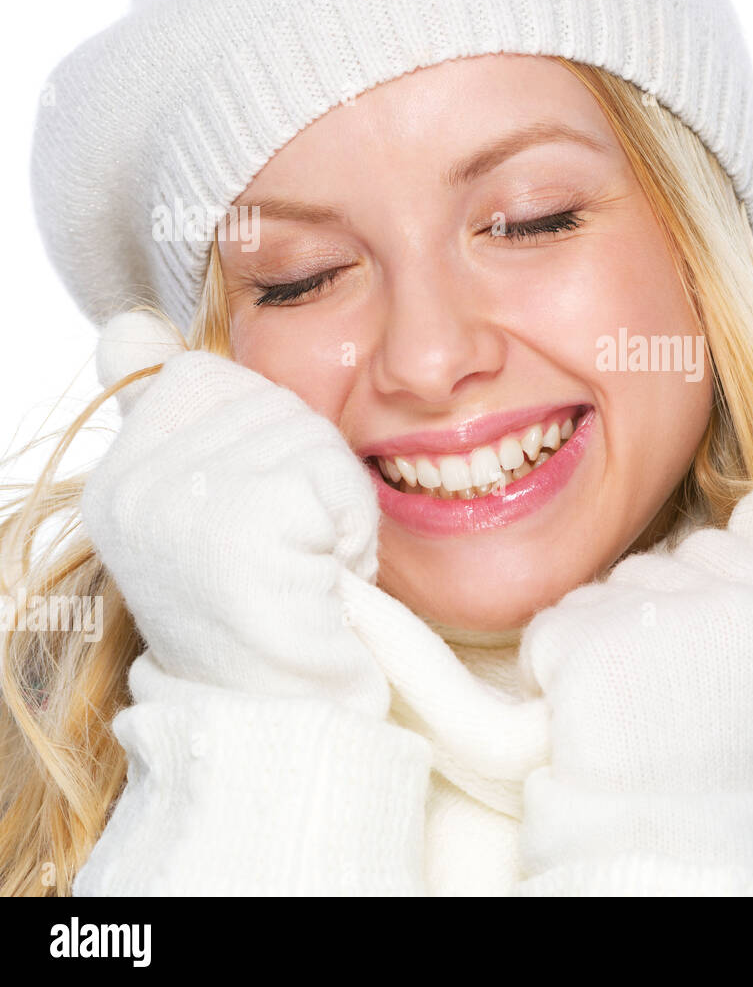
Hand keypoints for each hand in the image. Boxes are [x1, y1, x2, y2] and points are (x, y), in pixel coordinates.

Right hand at [81, 334, 389, 717]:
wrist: (281, 713)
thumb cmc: (267, 614)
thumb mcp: (210, 510)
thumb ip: (177, 420)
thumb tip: (127, 321)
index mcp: (118, 480)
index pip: (205, 376)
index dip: (265, 436)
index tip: (259, 517)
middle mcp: (131, 485)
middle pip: (271, 400)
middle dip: (309, 472)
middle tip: (292, 552)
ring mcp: (180, 500)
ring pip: (310, 434)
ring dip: (335, 505)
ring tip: (307, 569)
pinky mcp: (243, 518)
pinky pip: (336, 475)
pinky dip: (352, 525)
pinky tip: (323, 579)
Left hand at [517, 487, 752, 852]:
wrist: (671, 841)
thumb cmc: (722, 764)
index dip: (725, 570)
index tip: (715, 633)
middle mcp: (730, 598)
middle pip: (666, 557)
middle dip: (652, 611)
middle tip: (667, 692)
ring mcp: (657, 612)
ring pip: (604, 589)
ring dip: (600, 638)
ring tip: (630, 708)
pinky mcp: (586, 636)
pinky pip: (552, 626)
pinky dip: (553, 668)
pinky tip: (587, 715)